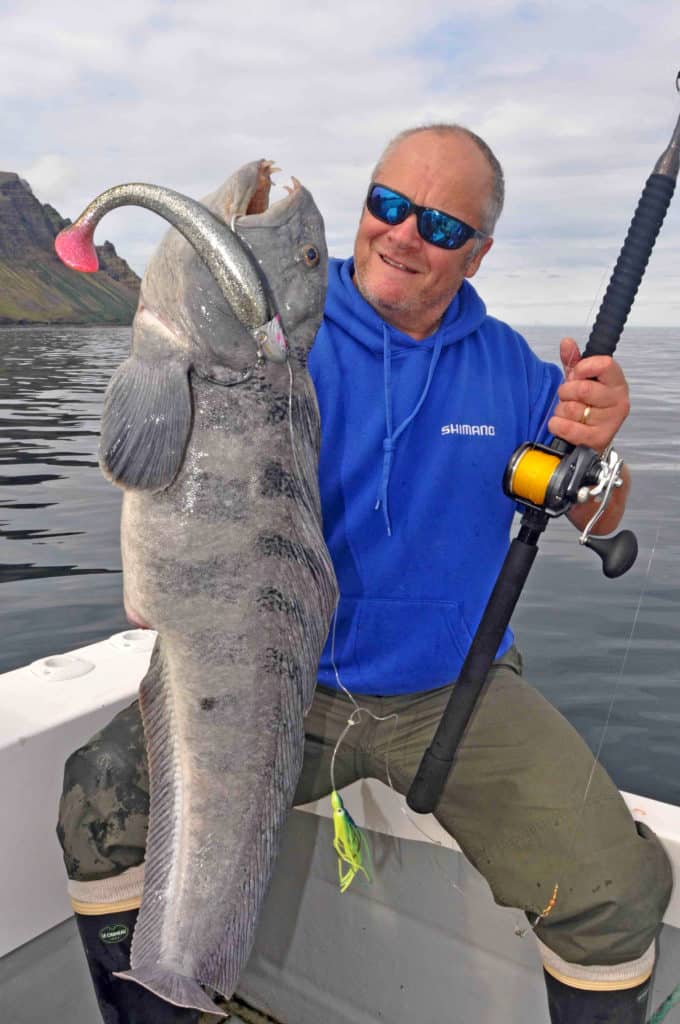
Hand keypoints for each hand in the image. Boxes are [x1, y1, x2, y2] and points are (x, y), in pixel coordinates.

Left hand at [548, 337, 629, 451]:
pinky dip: (557, 424)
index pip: (604, 364)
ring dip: (561, 410)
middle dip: (566, 391)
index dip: (583, 368)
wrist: (592, 437)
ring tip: (567, 412)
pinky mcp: (599, 439)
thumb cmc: (588, 405)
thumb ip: (574, 361)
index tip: (576, 374)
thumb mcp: (582, 380)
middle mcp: (619, 401)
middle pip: (582, 389)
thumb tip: (566, 342)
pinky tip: (560, 424)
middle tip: (568, 396)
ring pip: (572, 409)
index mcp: (617, 382)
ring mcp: (611, 421)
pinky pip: (568, 428)